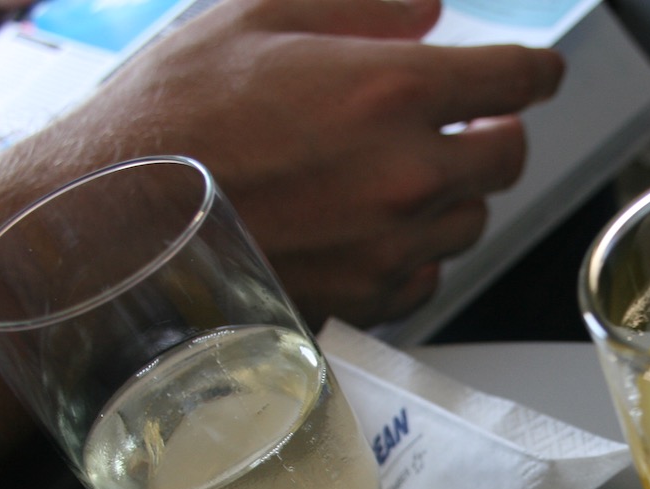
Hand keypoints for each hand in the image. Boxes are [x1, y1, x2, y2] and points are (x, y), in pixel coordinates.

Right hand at [35, 0, 565, 326]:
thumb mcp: (256, 15)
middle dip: (494, 133)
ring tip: (405, 175)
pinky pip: (427, 277)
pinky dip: (416, 252)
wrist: (113, 218)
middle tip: (469, 123)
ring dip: (455, 194)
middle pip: (507, 158)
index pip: (513, 80)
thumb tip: (429, 10)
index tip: (536, 74)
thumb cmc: (170, 114)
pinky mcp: (367, 298)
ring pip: (472, 221)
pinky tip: (375, 228)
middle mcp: (407, 175)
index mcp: (392, 91)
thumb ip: (361, 6)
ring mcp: (391, 245)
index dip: (534, 72)